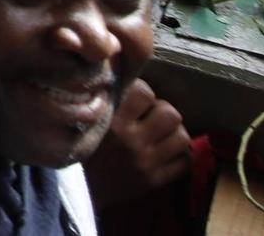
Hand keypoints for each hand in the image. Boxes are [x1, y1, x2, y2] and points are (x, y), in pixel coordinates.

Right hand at [84, 79, 191, 206]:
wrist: (79, 189)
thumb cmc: (82, 146)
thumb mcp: (89, 118)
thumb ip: (109, 100)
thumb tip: (127, 74)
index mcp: (112, 121)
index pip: (144, 92)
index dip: (143, 92)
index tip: (136, 99)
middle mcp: (131, 140)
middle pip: (170, 113)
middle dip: (163, 112)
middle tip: (152, 117)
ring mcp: (146, 162)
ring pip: (182, 137)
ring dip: (174, 133)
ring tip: (161, 135)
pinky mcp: (154, 181)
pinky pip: (184, 163)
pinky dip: (179, 156)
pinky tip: (165, 153)